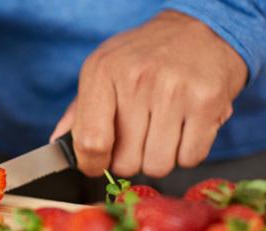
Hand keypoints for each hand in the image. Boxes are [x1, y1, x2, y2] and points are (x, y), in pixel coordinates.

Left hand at [50, 10, 247, 177]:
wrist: (203, 28)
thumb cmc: (147, 55)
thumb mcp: (104, 69)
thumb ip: (79, 110)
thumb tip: (58, 144)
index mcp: (103, 71)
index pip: (90, 142)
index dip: (93, 165)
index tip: (98, 164)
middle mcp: (137, 79)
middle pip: (126, 163)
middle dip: (131, 159)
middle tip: (140, 137)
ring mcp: (174, 90)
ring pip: (158, 166)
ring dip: (160, 158)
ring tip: (163, 130)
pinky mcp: (207, 102)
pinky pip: (190, 158)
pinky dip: (188, 152)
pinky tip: (185, 128)